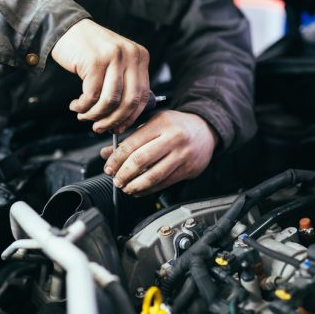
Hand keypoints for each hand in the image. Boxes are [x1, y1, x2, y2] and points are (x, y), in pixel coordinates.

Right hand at [51, 19, 150, 133]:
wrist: (66, 28)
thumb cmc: (89, 52)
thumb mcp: (115, 64)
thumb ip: (124, 85)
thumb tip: (124, 120)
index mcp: (140, 57)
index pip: (143, 96)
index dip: (130, 117)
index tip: (118, 128)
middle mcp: (131, 55)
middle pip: (129, 101)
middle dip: (113, 120)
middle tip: (99, 128)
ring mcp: (114, 56)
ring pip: (110, 101)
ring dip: (95, 114)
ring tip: (84, 116)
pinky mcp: (95, 61)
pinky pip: (91, 95)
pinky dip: (82, 106)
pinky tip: (76, 105)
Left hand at [100, 110, 217, 195]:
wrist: (206, 130)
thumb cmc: (177, 126)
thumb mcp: (154, 124)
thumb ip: (131, 138)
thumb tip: (108, 153)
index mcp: (161, 123)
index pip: (133, 144)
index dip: (117, 159)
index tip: (108, 167)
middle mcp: (173, 138)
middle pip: (141, 160)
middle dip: (124, 173)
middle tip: (116, 179)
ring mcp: (182, 155)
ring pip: (154, 175)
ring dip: (135, 185)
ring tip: (125, 187)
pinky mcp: (188, 169)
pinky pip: (165, 183)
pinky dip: (149, 190)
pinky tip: (139, 190)